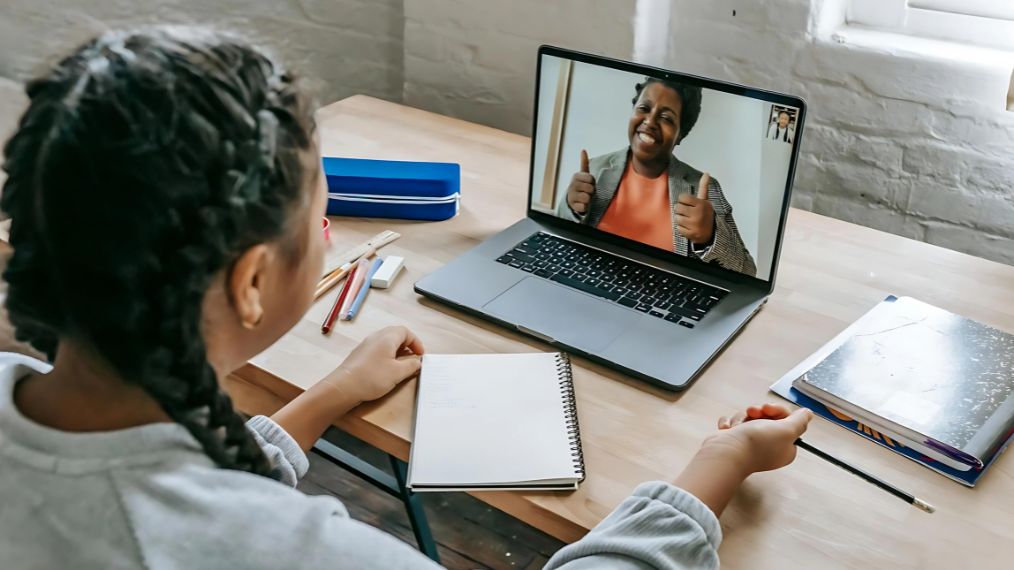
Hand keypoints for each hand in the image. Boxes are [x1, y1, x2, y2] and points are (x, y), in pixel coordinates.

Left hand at [325, 326, 424, 403]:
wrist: (344, 386)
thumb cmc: (373, 377)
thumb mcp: (398, 373)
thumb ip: (411, 365)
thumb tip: (418, 362)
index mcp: (387, 337)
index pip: (405, 331)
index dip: (416, 342)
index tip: (421, 355)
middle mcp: (376, 337)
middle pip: (395, 334)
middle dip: (407, 345)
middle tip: (413, 357)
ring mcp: (366, 345)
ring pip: (386, 342)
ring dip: (397, 350)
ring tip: (402, 364)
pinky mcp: (360, 354)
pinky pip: (378, 349)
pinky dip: (387, 355)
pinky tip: (386, 368)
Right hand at [566, 149, 595, 214]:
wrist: (572, 201)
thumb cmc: (581, 187)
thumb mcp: (583, 175)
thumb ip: (584, 163)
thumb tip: (583, 150)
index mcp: (576, 176)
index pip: (591, 179)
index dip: (593, 183)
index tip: (588, 183)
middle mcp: (572, 185)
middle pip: (591, 188)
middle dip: (591, 192)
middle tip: (586, 192)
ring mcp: (571, 195)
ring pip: (588, 198)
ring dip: (589, 200)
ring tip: (584, 198)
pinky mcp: (572, 206)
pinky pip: (584, 206)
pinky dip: (585, 207)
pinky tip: (581, 204)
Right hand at [673, 403, 810, 516]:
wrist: (726, 452)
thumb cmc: (757, 443)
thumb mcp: (787, 430)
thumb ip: (800, 421)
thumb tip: (808, 414)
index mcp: (785, 447)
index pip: (787, 421)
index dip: (777, 411)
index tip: (768, 409)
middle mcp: (770, 446)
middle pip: (767, 418)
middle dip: (757, 412)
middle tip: (752, 413)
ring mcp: (751, 444)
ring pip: (749, 418)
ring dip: (742, 418)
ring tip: (737, 426)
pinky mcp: (735, 441)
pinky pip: (734, 424)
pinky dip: (730, 424)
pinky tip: (728, 430)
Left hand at [675, 173, 715, 244]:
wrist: (712, 233)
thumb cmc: (706, 214)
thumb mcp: (705, 200)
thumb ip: (703, 187)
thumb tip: (706, 173)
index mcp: (701, 204)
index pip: (682, 197)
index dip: (683, 200)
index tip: (688, 204)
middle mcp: (698, 214)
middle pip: (677, 207)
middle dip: (681, 210)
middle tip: (687, 213)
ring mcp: (694, 225)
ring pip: (676, 218)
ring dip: (680, 219)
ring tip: (688, 220)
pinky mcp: (691, 234)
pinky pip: (678, 228)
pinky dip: (682, 229)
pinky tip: (689, 228)